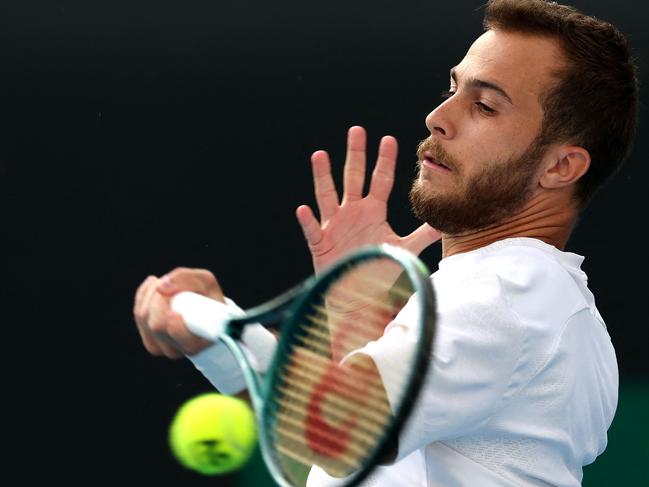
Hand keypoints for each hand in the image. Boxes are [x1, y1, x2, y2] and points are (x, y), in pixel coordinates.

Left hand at [133, 268, 224, 357]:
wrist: (206, 311)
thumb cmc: (209, 298)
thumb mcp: (208, 283)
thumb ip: (189, 280)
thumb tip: (161, 287)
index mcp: (197, 343)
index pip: (179, 340)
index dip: (174, 327)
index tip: (174, 312)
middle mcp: (178, 350)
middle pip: (157, 326)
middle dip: (159, 298)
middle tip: (169, 284)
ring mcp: (160, 348)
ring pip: (144, 318)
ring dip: (151, 293)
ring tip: (163, 283)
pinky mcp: (149, 339)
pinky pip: (138, 315)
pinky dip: (143, 296)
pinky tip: (153, 287)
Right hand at [296, 126, 440, 273]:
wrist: (358, 296)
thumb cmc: (378, 271)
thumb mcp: (403, 250)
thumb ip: (422, 235)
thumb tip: (444, 224)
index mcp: (373, 211)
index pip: (380, 181)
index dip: (384, 161)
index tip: (388, 139)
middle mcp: (353, 213)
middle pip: (353, 178)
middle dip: (356, 154)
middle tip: (356, 130)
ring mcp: (335, 226)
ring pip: (327, 195)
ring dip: (323, 176)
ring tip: (320, 155)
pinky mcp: (321, 243)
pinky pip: (313, 230)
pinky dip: (308, 221)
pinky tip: (303, 209)